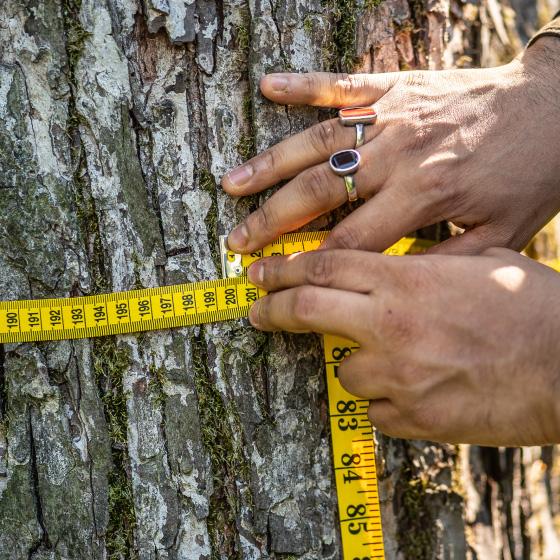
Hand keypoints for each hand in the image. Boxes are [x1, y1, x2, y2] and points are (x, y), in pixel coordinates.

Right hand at [223, 38, 559, 255]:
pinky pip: (340, 84)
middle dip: (272, 222)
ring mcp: (391, 116)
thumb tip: (390, 284)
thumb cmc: (528, 175)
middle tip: (237, 241)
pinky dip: (303, 86)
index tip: (278, 282)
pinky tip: (268, 87)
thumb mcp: (499, 235)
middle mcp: (397, 155)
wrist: (556, 109)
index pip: (350, 242)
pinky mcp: (395, 86)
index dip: (310, 267)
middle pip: (318, 194)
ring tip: (231, 183)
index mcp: (422, 196)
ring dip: (270, 164)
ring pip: (316, 143)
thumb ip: (442, 262)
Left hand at [246, 249, 559, 444]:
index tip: (260, 273)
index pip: (325, 265)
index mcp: (407, 280)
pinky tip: (414, 388)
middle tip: (254, 310)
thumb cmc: (530, 307)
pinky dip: (383, 398)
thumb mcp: (475, 263)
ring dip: (350, 360)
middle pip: (308, 309)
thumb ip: (420, 265)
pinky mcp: (413, 419)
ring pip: (342, 369)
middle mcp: (392, 325)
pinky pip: (376, 409)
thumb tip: (385, 270)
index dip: (284, 268)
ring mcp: (399, 376)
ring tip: (387, 358)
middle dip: (272, 308)